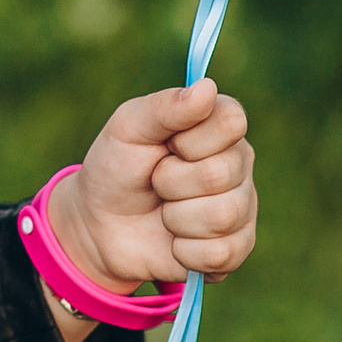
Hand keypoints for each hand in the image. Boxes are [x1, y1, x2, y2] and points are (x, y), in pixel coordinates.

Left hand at [49, 78, 257, 290]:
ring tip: (164, 211)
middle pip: (221, 174)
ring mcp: (242, 207)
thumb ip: (164, 107)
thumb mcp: (127, 128)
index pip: (231, 121)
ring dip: (176, 218)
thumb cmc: (117, 167)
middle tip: (156, 182)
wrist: (99, 224)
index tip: (165, 145)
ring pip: (222, 216)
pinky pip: (219, 254)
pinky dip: (183, 251)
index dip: (189, 139)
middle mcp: (239, 164)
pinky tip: (174, 241)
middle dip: (170, 182)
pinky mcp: (235, 249)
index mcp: (220, 126)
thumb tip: (207, 88)